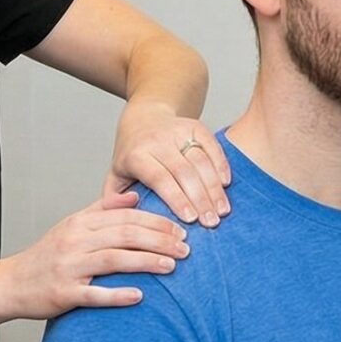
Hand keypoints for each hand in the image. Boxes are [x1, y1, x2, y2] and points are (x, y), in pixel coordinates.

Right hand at [2, 192, 191, 318]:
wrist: (10, 283)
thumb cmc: (46, 257)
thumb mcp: (71, 226)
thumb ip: (102, 210)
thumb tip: (135, 196)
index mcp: (78, 224)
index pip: (124, 216)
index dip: (156, 222)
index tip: (180, 229)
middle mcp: (73, 242)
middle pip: (123, 235)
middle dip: (159, 240)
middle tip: (185, 248)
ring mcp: (67, 268)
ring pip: (113, 260)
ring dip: (146, 262)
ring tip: (172, 266)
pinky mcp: (63, 293)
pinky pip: (94, 294)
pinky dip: (117, 295)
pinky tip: (139, 296)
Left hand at [108, 105, 231, 226]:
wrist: (143, 119)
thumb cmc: (132, 155)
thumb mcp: (116, 176)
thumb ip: (114, 199)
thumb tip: (129, 208)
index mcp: (136, 156)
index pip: (160, 179)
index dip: (176, 198)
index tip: (190, 219)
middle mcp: (157, 141)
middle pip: (184, 172)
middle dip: (200, 199)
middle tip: (211, 222)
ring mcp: (177, 132)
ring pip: (201, 161)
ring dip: (214, 187)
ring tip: (222, 210)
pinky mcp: (195, 126)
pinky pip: (212, 146)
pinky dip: (221, 165)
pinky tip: (226, 185)